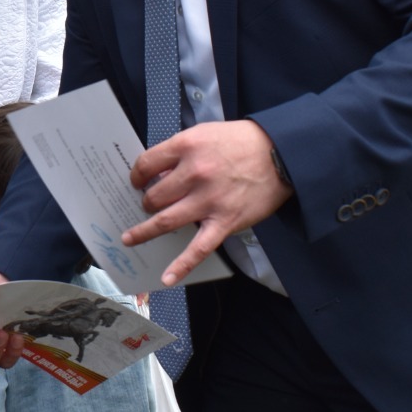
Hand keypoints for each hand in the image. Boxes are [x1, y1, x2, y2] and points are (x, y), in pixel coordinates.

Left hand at [124, 119, 292, 286]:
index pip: (146, 164)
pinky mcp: (224, 222)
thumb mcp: (204, 134)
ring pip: (165, 221)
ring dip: (144, 232)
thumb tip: (158, 173)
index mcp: (186, 147)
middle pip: (154, 196)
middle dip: (146, 202)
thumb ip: (180, 152)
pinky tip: (167, 278)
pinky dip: (182, 265)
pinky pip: (199, 249)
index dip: (137, 175)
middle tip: (147, 204)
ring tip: (130, 237)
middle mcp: (194, 174)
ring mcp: (208, 201)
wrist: (281, 154)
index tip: (136, 181)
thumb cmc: (241, 141)